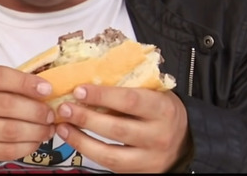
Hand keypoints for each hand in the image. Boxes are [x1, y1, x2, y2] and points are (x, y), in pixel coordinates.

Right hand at [0, 63, 56, 172]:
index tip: (46, 88)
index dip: (26, 83)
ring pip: (9, 130)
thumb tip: (37, 85)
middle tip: (51, 112)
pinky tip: (34, 142)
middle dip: (36, 110)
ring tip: (47, 128)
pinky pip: (4, 150)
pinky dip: (24, 147)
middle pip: (8, 105)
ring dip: (35, 130)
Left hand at [54, 85, 188, 172]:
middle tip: (64, 108)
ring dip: (81, 139)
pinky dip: (88, 152)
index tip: (79, 89)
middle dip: (86, 118)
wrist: (183, 141)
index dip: (102, 95)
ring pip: (110, 154)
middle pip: (117, 129)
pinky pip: (109, 165)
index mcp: (163, 109)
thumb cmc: (162, 111)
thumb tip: (89, 80)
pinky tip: (75, 139)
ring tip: (63, 126)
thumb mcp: (154, 93)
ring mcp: (149, 158)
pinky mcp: (138, 172)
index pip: (130, 100)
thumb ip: (128, 87)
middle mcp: (158, 136)